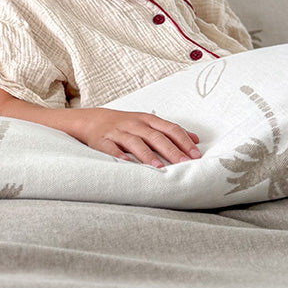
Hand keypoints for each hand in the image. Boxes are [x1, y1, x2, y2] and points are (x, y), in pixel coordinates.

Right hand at [65, 107, 200, 165]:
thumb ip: (170, 131)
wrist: (92, 120)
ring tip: (159, 167)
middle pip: (155, 136)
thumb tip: (196, 139)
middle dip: (171, 150)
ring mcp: (118, 132)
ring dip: (147, 154)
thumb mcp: (148, 123)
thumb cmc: (125, 124)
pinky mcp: (102, 141)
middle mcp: (134, 124)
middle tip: (184, 163)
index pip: (170, 129)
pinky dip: (118, 156)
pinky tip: (125, 164)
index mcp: (148, 120)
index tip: (195, 155)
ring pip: (135, 142)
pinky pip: (110, 149)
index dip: (183, 141)